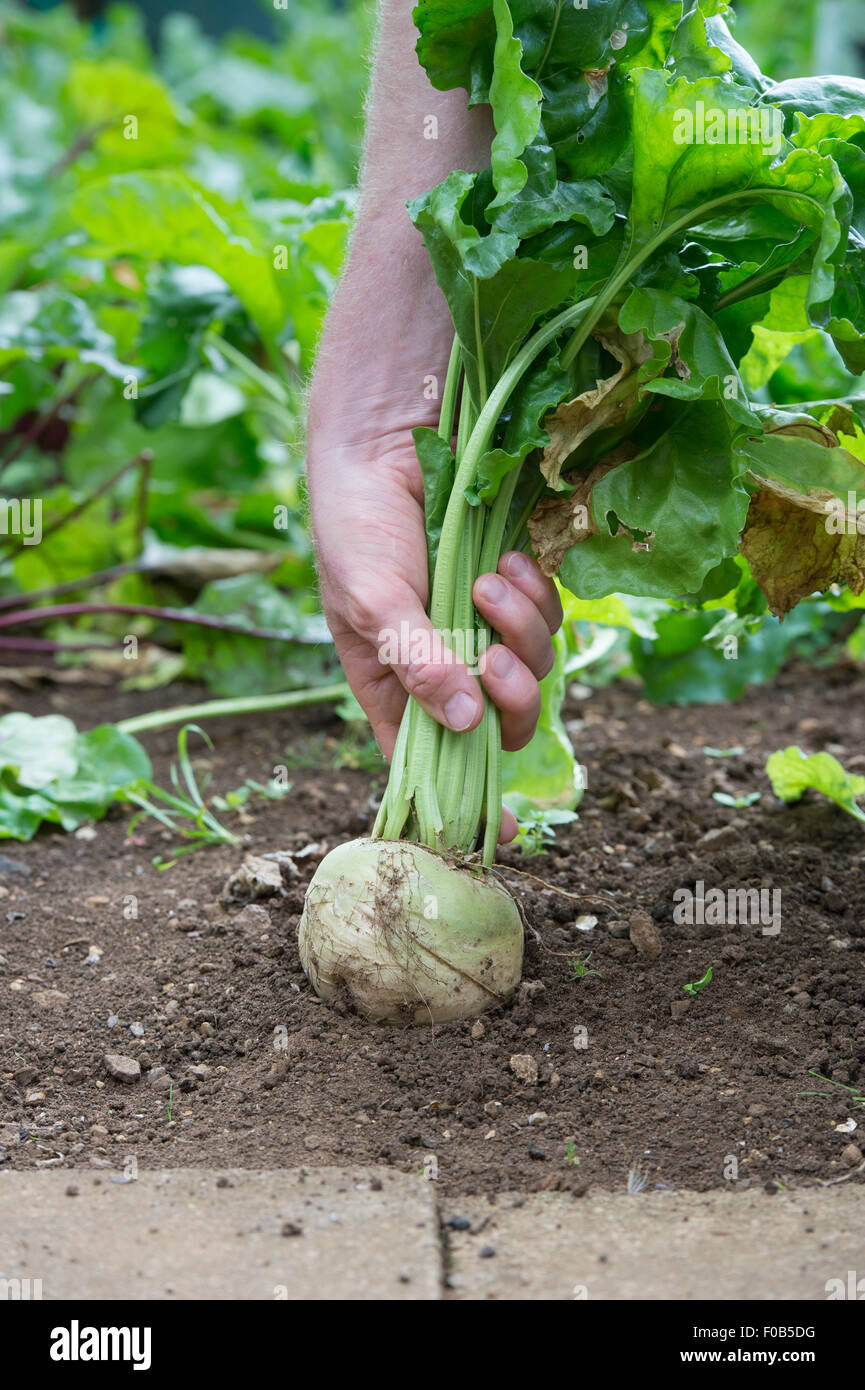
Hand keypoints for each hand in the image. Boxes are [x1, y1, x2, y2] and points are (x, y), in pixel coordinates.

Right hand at [307, 428, 562, 839]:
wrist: (389, 439)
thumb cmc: (357, 525)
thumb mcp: (372, 601)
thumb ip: (415, 661)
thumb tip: (464, 721)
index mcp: (398, 688)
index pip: (435, 763)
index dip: (467, 800)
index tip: (501, 834)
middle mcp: (447, 667)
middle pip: (503, 723)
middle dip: (511, 698)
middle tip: (491, 657)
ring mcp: (485, 628)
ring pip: (535, 669)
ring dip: (521, 632)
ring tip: (487, 583)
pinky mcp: (517, 588)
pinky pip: (550, 617)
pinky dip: (536, 596)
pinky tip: (505, 562)